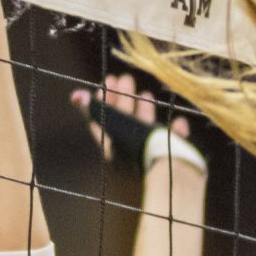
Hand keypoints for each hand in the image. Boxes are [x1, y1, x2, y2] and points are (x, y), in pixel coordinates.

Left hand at [71, 72, 190, 163]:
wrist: (174, 178)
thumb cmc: (143, 150)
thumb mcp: (115, 127)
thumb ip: (96, 112)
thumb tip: (75, 96)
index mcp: (116, 148)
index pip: (104, 121)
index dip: (103, 102)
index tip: (107, 82)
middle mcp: (130, 153)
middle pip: (123, 123)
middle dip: (123, 99)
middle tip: (124, 78)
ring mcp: (152, 157)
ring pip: (147, 132)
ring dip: (146, 113)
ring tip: (145, 94)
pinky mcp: (176, 162)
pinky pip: (175, 145)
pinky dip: (177, 133)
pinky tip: (179, 123)